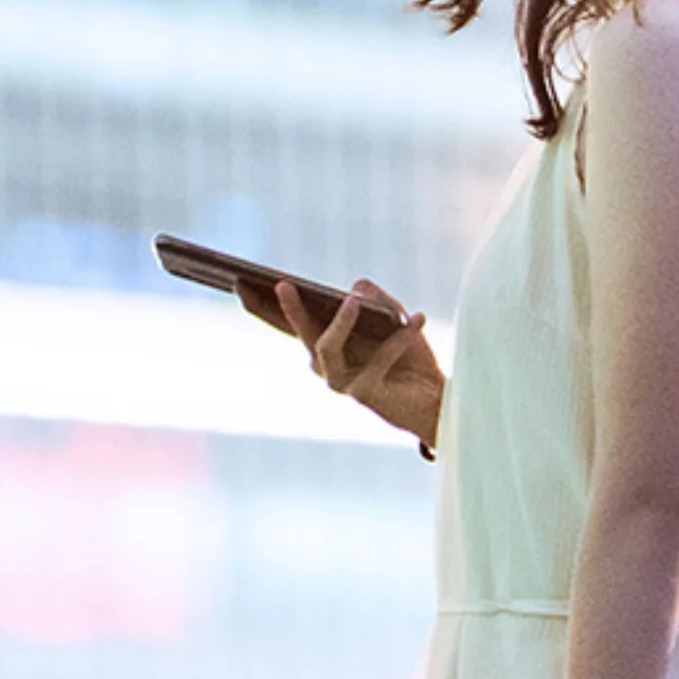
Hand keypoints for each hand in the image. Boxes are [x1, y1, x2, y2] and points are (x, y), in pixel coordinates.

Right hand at [274, 278, 443, 448]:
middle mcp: (327, 364)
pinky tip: (418, 319)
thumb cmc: (410, 355)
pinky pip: (376, 360)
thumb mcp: (395, 317)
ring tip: (352, 301)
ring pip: (327, 347)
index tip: (242, 282)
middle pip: (303, 333)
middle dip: (291, 309)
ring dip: (340, 322)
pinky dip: (398, 339)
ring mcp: (341, 381)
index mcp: (328, 343)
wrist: (436, 395)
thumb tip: (355, 288)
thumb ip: (376, 300)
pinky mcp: (363, 394)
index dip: (264, 305)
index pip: (293, 322)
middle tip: (282, 285)